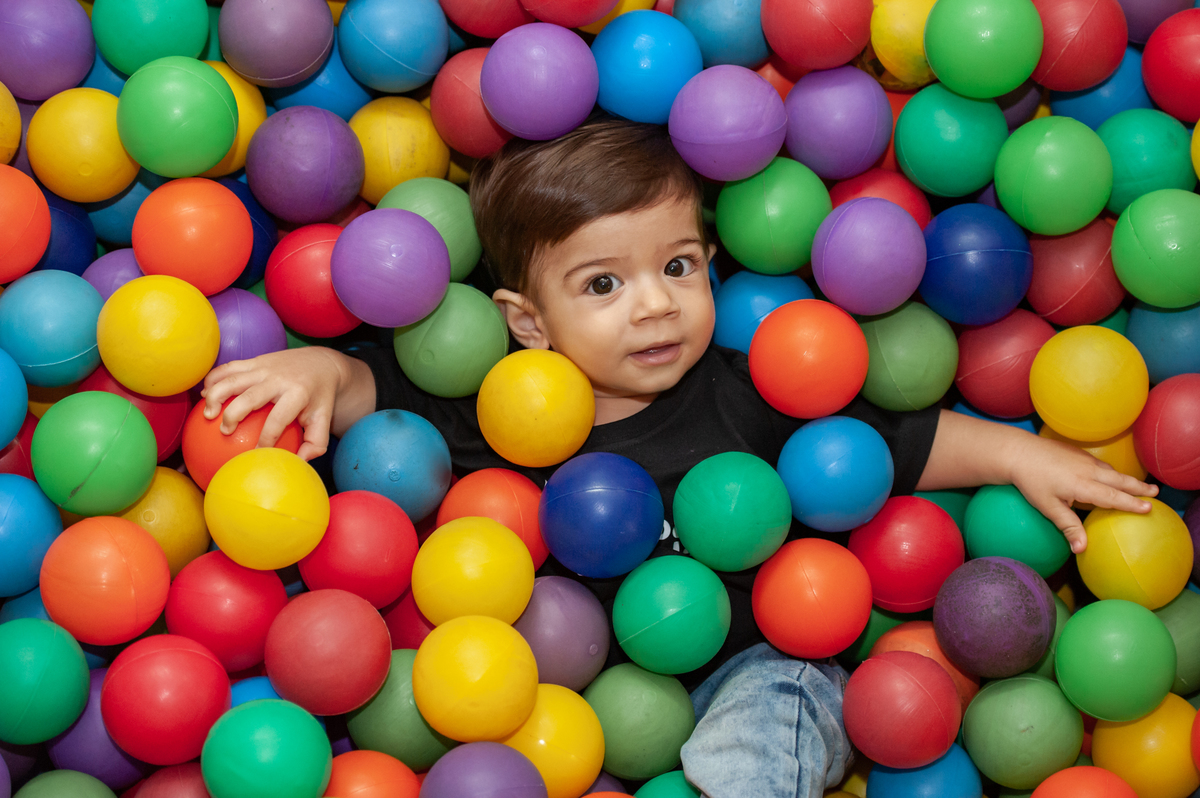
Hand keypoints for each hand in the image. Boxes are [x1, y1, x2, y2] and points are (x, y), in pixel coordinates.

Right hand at [201, 347, 357, 460]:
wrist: (320, 363)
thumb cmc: (319, 397)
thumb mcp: (323, 419)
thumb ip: (315, 443)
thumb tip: (298, 463)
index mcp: (297, 394)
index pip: (277, 421)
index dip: (265, 440)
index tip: (255, 454)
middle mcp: (278, 379)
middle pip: (249, 398)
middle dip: (233, 416)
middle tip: (225, 432)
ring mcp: (263, 367)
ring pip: (232, 379)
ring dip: (215, 396)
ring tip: (207, 415)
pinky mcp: (254, 361)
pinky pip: (228, 368)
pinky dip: (213, 379)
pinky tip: (204, 395)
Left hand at [1009, 434, 1157, 554]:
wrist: (1017, 451)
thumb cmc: (1031, 481)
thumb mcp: (1048, 507)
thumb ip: (1068, 527)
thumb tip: (1082, 549)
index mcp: (1083, 485)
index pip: (1113, 496)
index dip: (1132, 503)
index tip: (1149, 508)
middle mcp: (1088, 470)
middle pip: (1119, 480)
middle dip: (1138, 487)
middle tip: (1156, 492)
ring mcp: (1083, 459)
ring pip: (1111, 470)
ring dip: (1126, 478)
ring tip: (1140, 486)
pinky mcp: (1077, 452)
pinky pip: (1100, 464)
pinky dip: (1111, 471)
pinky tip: (1111, 476)